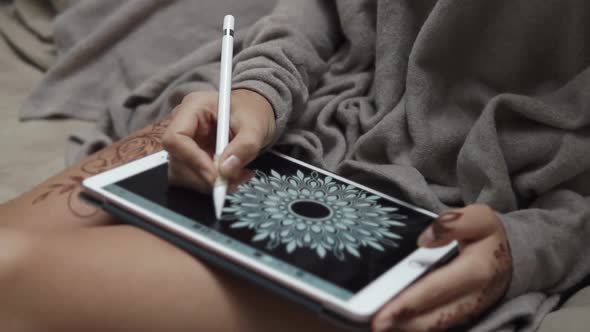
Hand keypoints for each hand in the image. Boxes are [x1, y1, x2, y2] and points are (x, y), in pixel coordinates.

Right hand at [162, 89, 275, 192]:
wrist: (253, 115)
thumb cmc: (251, 113)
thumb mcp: (255, 127)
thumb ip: (244, 146)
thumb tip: (226, 170)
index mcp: (193, 107)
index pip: (175, 138)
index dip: (192, 159)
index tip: (215, 174)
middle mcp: (183, 125)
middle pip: (177, 160)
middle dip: (204, 177)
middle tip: (232, 181)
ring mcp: (184, 142)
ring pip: (182, 174)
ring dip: (209, 183)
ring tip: (237, 177)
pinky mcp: (190, 157)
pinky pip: (192, 178)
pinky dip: (212, 183)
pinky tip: (232, 176)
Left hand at [373, 204, 512, 331]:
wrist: (513, 258)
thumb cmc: (489, 236)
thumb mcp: (479, 218)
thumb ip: (452, 223)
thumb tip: (424, 240)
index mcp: (476, 271)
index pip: (435, 288)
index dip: (409, 302)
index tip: (385, 311)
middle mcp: (472, 298)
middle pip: (431, 317)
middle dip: (401, 322)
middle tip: (374, 323)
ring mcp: (467, 311)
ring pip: (433, 326)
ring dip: (405, 328)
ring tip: (380, 325)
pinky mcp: (462, 317)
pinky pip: (436, 325)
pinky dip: (414, 326)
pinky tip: (394, 324)